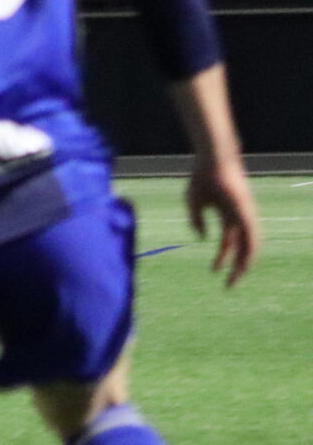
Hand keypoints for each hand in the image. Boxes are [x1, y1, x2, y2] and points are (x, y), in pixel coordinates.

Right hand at [186, 157, 260, 287]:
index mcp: (228, 214)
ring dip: (246, 262)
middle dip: (237, 266)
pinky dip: (251, 249)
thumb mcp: (193, 202)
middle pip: (243, 247)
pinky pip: (252, 234)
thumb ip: (196, 220)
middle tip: (230, 284)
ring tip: (238, 277)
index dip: (222, 258)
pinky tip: (248, 261)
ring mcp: (245, 213)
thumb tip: (202, 236)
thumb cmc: (202, 176)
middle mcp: (240, 216)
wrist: (213, 159)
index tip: (214, 273)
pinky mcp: (246, 211)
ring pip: (251, 243)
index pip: (228, 242)